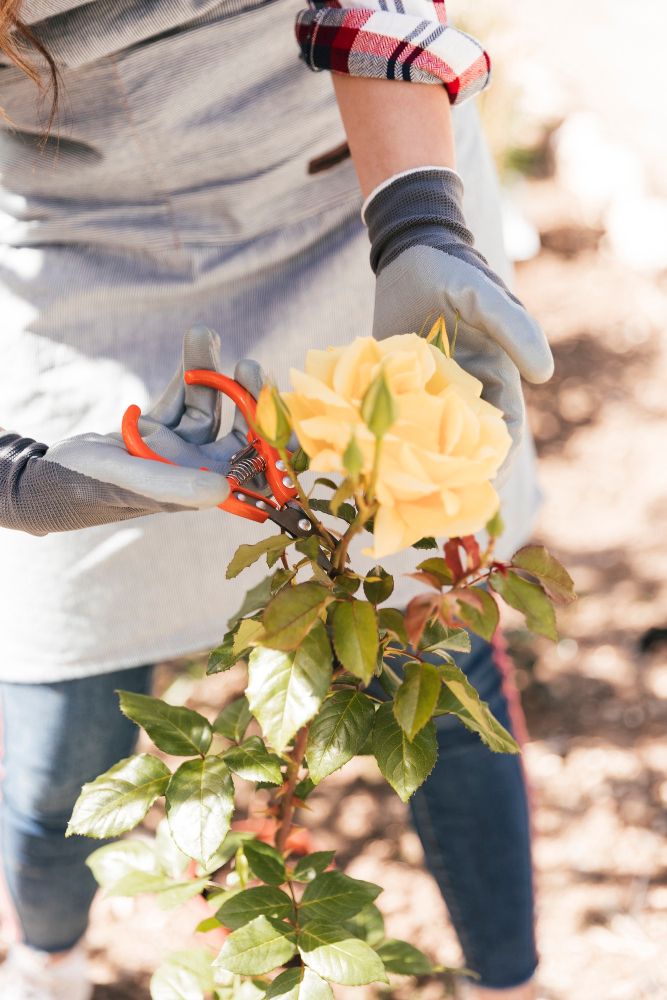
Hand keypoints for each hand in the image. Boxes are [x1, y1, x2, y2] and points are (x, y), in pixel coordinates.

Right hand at [0, 327, 264, 535]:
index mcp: (202, 490)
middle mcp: (196, 471)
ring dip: (209, 374)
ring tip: (204, 334)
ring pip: (206, 408)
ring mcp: (177, 450)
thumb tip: (223, 489)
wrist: (48, 476)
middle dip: (244, 397)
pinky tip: (192, 350)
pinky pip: (181, 400)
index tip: (282, 407)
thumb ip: (176, 485)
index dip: (275, 441)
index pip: (254, 467)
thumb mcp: (134, 480)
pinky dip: (186, 377)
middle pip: (237, 432)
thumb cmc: (91, 485)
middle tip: (250, 364)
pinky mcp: (158, 432)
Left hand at [366, 168, 553, 467]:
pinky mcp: (397, 386)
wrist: (407, 252)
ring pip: (433, 440)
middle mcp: (464, 390)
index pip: (504, 431)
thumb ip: (513, 328)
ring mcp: (429, 391)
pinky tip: (384, 462)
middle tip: (442, 498)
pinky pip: (400, 421)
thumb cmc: (452, 271)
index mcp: (495, 376)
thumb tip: (544, 374)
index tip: (483, 482)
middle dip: (460, 474)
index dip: (498, 459)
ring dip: (426, 465)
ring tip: (413, 492)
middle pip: (467, 445)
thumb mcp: (483, 295)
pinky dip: (396, 442)